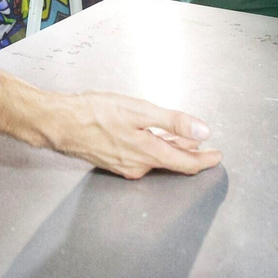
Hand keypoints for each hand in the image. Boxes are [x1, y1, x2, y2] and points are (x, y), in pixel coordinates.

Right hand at [45, 91, 222, 179]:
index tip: (217, 156)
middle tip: (204, 149)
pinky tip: (151, 139)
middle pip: (171, 162)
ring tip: (184, 142)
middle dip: (190, 155)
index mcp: (148, 153)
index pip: (185, 163)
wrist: (60, 123)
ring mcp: (124, 166)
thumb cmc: (94, 113)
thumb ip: (173, 122)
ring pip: (156, 160)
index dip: (204, 160)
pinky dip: (153, 149)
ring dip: (171, 150)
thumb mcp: (139, 111)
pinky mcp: (113, 162)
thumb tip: (202, 132)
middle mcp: (138, 165)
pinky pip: (141, 158)